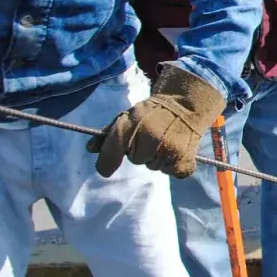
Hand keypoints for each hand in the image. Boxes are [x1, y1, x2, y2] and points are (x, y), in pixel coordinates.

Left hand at [89, 64, 225, 178]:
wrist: (186, 105)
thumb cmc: (153, 112)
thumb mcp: (128, 116)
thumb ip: (108, 134)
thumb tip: (90, 149)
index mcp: (132, 125)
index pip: (113, 151)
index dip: (107, 162)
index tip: (106, 169)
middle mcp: (149, 139)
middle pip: (136, 160)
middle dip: (141, 151)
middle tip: (152, 136)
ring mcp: (167, 151)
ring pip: (154, 166)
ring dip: (158, 157)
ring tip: (167, 140)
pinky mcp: (183, 161)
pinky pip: (171, 172)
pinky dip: (174, 165)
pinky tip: (177, 149)